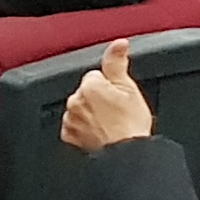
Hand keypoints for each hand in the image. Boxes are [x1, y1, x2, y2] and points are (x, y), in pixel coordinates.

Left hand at [60, 38, 153, 152]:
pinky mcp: (68, 136)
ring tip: (108, 124)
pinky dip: (83, 128)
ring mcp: (70, 120)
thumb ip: (117, 62)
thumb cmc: (130, 126)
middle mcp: (75, 101)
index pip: (96, 76)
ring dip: (90, 113)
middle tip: (115, 112)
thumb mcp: (129, 89)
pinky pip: (74, 126)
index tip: (118, 98)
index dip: (110, 86)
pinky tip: (98, 133)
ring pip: (80, 108)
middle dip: (98, 99)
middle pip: (86, 92)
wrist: (126, 156)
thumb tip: (119, 44)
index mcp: (89, 86)